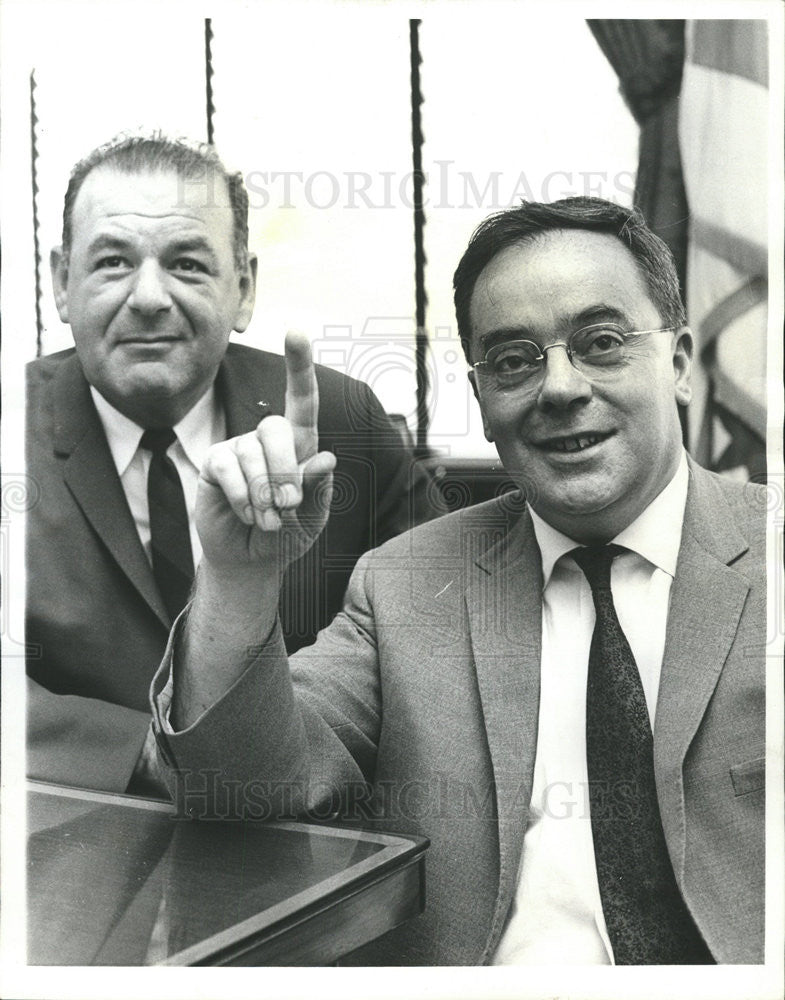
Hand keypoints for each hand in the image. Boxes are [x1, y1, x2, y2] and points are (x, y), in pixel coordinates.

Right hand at [196, 331, 335, 571]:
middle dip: (284, 471)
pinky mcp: (215, 463)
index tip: (297, 332)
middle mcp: (267, 438)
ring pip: (251, 453)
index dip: (299, 366)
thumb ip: (320, 489)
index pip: (302, 400)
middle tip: (287, 506)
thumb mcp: (313, 516)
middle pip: (276, 428)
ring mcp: (238, 448)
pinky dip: (243, 497)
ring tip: (269, 520)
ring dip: (264, 494)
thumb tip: (326, 458)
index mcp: (300, 444)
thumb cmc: (289, 533)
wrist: (252, 558)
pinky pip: (227, 468)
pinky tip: (247, 514)